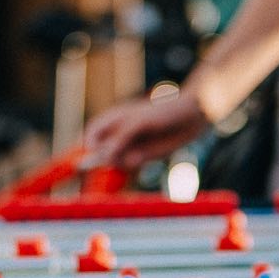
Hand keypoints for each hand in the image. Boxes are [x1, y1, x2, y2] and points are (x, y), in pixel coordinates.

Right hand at [81, 87, 212, 172]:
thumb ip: (120, 138)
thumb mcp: (138, 123)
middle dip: (103, 158)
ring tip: (137, 154)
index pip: (91, 134)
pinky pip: (130, 165)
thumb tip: (104, 156)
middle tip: (115, 159)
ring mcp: (129, 146)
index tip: (93, 153)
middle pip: (100, 151)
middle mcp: (118, 134)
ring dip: (121, 162)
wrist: (189, 118)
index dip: (88, 145)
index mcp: (112, 119)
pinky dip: (133, 164)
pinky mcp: (141, 156)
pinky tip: (142, 157)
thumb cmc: (162, 112)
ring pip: (115, 161)